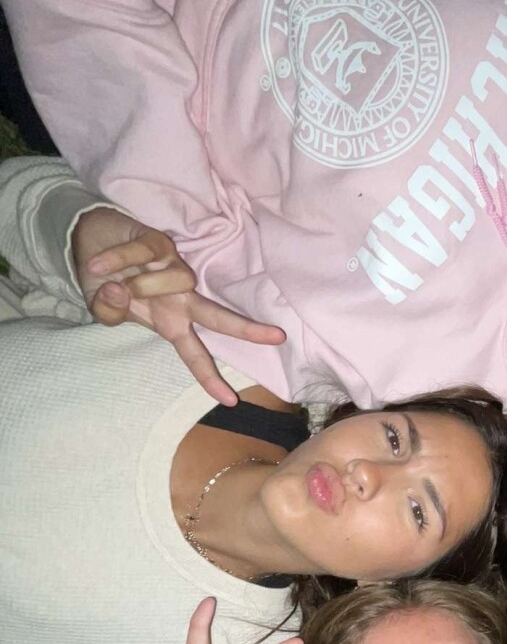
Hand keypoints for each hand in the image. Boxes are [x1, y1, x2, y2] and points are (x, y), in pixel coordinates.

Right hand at [72, 206, 285, 406]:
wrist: (91, 243)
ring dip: (136, 284)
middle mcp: (180, 297)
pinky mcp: (159, 242)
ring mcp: (173, 268)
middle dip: (244, 329)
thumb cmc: (110, 283)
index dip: (209, 377)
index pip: (194, 354)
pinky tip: (97, 264)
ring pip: (169, 284)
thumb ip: (111, 312)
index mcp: (171, 321)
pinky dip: (115, 261)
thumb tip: (120, 291)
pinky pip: (139, 254)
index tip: (230, 401)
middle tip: (278, 337)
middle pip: (215, 315)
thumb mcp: (106, 309)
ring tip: (112, 278)